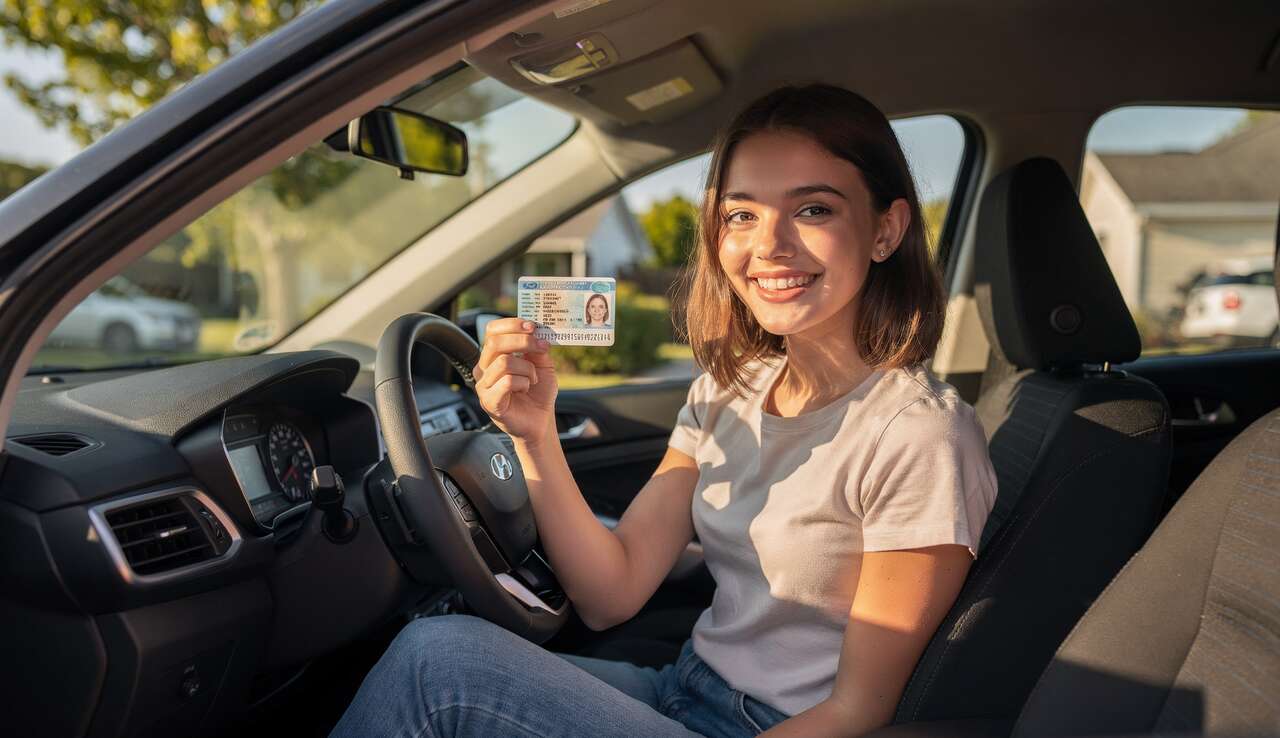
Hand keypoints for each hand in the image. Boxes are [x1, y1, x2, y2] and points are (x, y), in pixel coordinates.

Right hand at [473, 319, 557, 442]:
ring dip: (527, 368)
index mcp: (493, 355)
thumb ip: (537, 347)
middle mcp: (484, 368)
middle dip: (523, 341)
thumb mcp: (542, 364)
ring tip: (533, 378)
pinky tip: (526, 388)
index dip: (511, 324)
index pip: (492, 330)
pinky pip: (507, 382)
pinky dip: (523, 382)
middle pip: (495, 343)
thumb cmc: (538, 392)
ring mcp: (484, 385)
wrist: (540, 420)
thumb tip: (536, 331)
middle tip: (541, 347)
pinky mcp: (489, 401)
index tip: (532, 327)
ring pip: (504, 362)